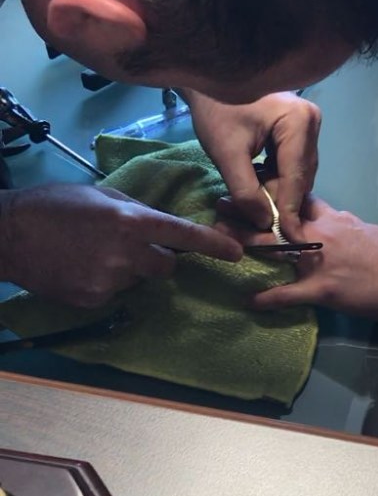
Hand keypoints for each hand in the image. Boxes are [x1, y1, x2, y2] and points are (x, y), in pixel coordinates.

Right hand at [0, 183, 241, 307]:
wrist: (8, 234)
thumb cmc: (53, 205)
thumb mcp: (100, 195)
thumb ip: (136, 210)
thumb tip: (160, 226)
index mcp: (130, 221)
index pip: (184, 235)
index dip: (214, 246)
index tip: (237, 254)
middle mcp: (125, 254)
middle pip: (166, 266)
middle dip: (156, 258)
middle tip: (126, 245)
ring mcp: (109, 281)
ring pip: (138, 280)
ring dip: (127, 270)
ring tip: (93, 253)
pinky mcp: (93, 300)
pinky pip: (114, 294)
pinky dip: (104, 283)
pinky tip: (80, 268)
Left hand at [186, 90, 321, 239]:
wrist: (207, 80)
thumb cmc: (215, 109)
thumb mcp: (227, 154)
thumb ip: (246, 191)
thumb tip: (265, 223)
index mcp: (300, 122)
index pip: (296, 177)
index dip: (290, 211)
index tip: (289, 240)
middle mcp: (312, 122)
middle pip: (299, 177)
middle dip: (279, 201)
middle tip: (258, 225)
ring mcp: (307, 124)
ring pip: (295, 173)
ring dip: (275, 192)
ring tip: (251, 204)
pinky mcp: (298, 129)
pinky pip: (290, 164)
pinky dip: (274, 179)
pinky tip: (256, 186)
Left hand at [217, 196, 377, 323]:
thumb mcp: (367, 230)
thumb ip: (343, 224)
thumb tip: (332, 220)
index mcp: (332, 218)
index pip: (296, 197)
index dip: (271, 189)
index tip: (250, 183)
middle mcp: (320, 234)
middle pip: (275, 218)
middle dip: (246, 210)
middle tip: (220, 204)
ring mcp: (317, 262)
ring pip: (275, 249)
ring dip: (245, 244)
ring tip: (219, 241)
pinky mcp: (320, 290)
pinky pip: (289, 294)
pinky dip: (268, 299)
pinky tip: (250, 301)